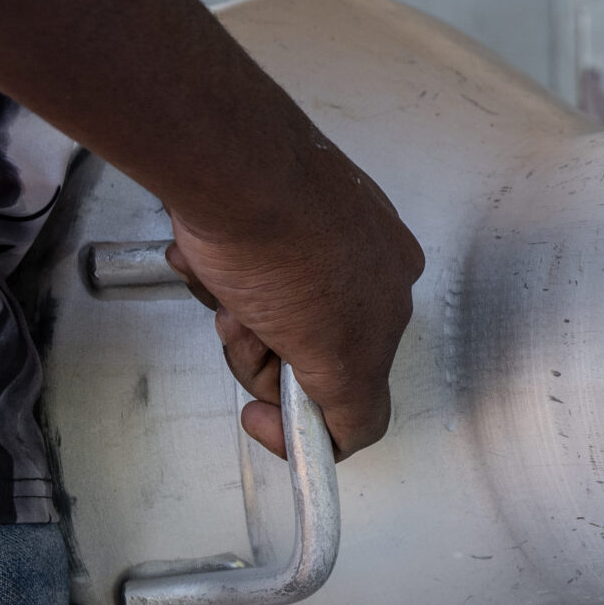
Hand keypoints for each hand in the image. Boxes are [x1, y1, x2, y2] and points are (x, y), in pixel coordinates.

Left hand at [164, 130, 424, 461]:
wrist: (229, 164)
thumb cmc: (279, 240)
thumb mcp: (335, 356)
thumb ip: (352, 410)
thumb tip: (348, 440)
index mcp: (393, 299)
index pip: (352, 389)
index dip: (300, 412)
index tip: (260, 416)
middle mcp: (365, 264)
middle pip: (304, 354)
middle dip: (261, 354)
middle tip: (246, 328)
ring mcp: (318, 232)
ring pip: (267, 311)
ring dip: (237, 312)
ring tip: (225, 285)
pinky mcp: (271, 204)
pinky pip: (240, 266)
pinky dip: (218, 272)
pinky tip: (210, 260)